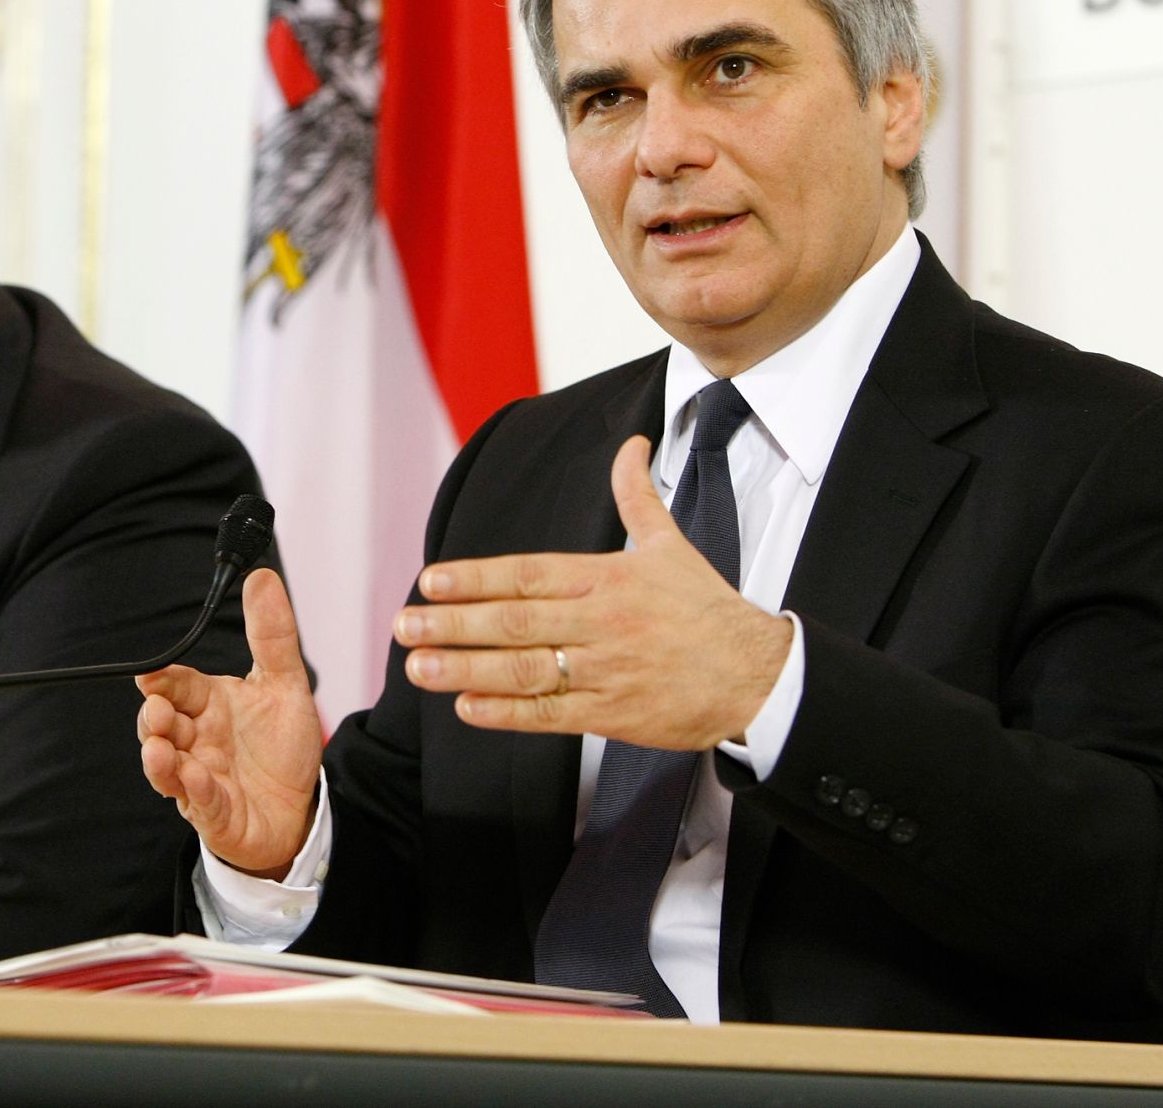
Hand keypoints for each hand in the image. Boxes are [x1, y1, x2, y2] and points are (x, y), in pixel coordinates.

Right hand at [137, 568, 322, 878]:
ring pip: (167, 768)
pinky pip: (198, 804)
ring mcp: (199, 779)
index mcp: (209, 705)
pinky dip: (194, 791)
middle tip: (158, 711)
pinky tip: (197, 779)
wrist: (299, 809)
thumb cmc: (281, 748)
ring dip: (159, 759)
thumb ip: (272, 634)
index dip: (161, 680)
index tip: (150, 674)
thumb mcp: (284, 684)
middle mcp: (197, 740)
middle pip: (161, 725)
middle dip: (154, 718)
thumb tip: (261, 577)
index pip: (177, 685)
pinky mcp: (214, 815)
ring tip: (160, 748)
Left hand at [397, 435, 791, 747]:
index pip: (528, 575)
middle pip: (515, 622)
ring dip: (466, 669)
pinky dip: (506, 713)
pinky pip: (550, 715)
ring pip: (524, 670)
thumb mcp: (671, 545)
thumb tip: (632, 446)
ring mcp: (604, 672)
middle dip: (454, 624)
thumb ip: (637, 496)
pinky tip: (467, 706)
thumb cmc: (707, 610)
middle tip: (404, 626)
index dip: (475, 579)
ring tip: (418, 667)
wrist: (758, 676)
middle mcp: (600, 624)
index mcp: (606, 580)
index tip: (430, 582)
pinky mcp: (612, 715)